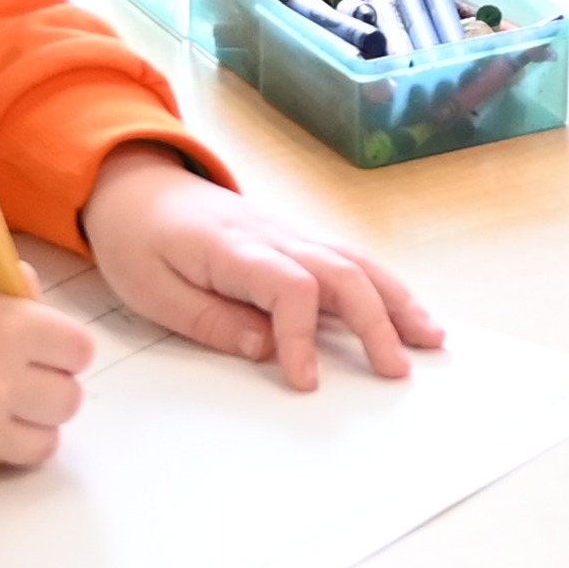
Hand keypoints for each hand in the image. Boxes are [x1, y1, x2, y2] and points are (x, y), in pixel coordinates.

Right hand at [0, 262, 91, 480]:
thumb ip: (14, 287)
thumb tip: (45, 313)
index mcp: (8, 328)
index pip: (80, 351)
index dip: (64, 348)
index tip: (44, 347)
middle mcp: (0, 382)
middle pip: (68, 400)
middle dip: (50, 387)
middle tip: (20, 378)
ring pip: (44, 441)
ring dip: (28, 425)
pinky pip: (1, 462)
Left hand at [85, 148, 438, 391]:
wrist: (137, 186)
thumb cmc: (139, 241)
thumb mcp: (152, 292)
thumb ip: (211, 322)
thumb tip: (267, 349)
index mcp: (234, 248)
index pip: (290, 288)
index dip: (305, 337)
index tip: (306, 380)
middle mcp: (274, 235)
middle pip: (341, 272)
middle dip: (377, 322)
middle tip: (398, 370)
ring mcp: (291, 232)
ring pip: (357, 261)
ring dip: (397, 299)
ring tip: (431, 338)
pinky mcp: (296, 238)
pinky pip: (350, 258)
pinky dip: (385, 285)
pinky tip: (406, 310)